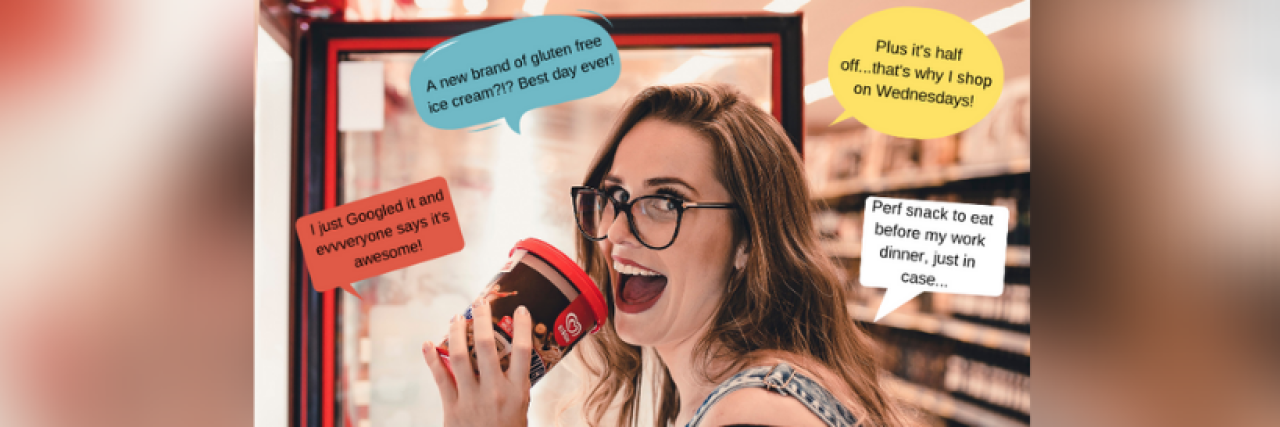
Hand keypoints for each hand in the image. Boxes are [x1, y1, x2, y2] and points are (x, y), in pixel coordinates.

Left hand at [423, 301, 532, 426]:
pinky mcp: (451, 408)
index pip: (523, 351)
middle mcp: (494, 392)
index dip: (523, 326)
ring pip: (458, 356)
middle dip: (482, 319)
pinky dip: (431, 358)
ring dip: (455, 332)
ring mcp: (470, 399)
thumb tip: (510, 358)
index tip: (521, 309)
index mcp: (517, 392)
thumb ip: (515, 386)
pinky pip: (439, 377)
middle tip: (479, 302)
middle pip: (486, 345)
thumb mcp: (521, 410)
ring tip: (456, 318)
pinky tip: (427, 344)